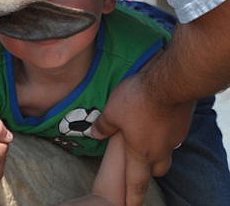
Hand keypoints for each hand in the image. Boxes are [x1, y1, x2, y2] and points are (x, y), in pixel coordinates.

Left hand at [91, 72, 194, 205]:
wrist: (169, 82)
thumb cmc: (138, 99)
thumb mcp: (112, 112)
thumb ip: (103, 126)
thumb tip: (94, 133)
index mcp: (141, 152)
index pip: (136, 183)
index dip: (133, 198)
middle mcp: (160, 150)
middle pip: (156, 171)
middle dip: (147, 172)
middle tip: (139, 166)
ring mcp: (174, 138)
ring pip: (166, 154)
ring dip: (157, 152)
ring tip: (147, 141)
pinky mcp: (182, 124)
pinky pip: (172, 136)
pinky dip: (164, 133)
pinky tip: (156, 120)